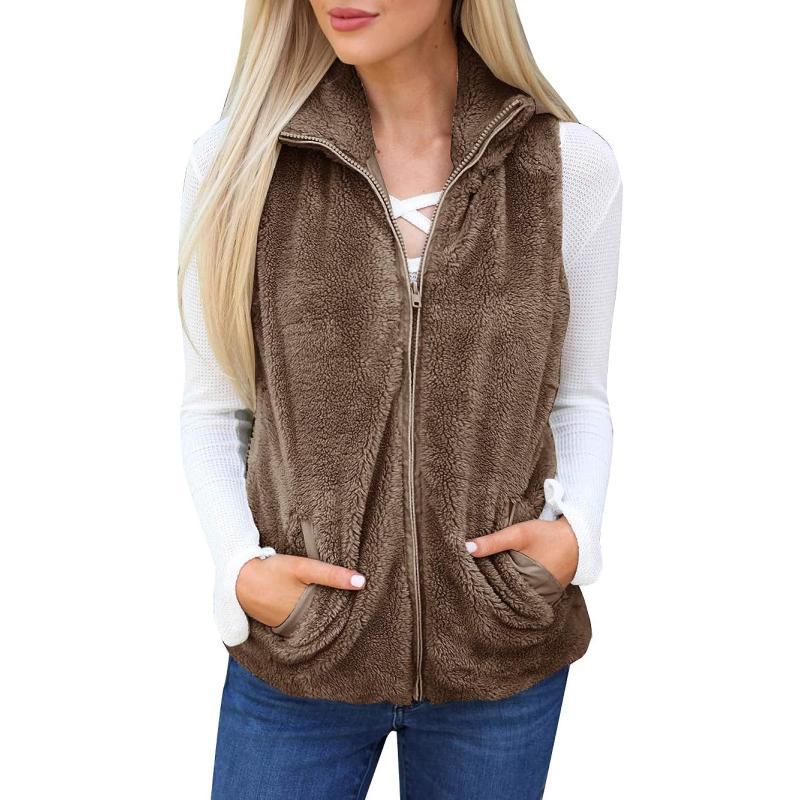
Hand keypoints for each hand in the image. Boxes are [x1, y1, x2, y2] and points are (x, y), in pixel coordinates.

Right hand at [235, 554, 365, 627]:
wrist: (238, 579)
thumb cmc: (272, 570)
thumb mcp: (303, 567)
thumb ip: (332, 575)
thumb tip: (362, 582)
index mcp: (307, 612)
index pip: (336, 617)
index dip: (348, 612)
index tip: (361, 609)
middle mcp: (298, 625)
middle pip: (324, 621)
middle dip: (336, 615)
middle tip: (351, 607)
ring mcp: (286, 627)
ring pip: (311, 622)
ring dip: (321, 616)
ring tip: (333, 606)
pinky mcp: (277, 625)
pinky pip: (297, 624)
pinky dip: (305, 617)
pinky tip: (310, 607)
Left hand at [465, 516, 578, 586]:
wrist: (578, 539)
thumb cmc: (547, 535)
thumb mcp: (519, 534)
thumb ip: (493, 541)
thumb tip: (466, 548)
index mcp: (523, 583)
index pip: (494, 591)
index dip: (480, 586)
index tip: (465, 581)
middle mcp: (532, 595)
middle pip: (503, 595)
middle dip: (489, 589)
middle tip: (469, 584)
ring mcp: (540, 596)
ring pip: (513, 595)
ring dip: (501, 589)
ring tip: (481, 584)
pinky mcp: (545, 592)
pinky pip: (525, 593)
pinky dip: (514, 588)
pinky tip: (502, 582)